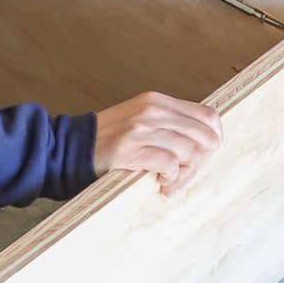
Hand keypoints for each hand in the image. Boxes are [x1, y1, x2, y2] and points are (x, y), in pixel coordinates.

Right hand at [93, 92, 221, 195]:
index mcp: (157, 100)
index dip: (213, 138)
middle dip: (202, 160)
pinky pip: (170, 165)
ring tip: (170, 181)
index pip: (208, 116)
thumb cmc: (108, 137)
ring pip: (190, 152)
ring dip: (185, 174)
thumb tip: (205, 141)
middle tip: (186, 173)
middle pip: (205, 136)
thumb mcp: (140, 118)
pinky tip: (160, 181)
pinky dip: (170, 178)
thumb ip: (168, 123)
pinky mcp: (132, 149)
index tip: (204, 154)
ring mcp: (142, 129)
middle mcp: (153, 110)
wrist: (70, 146)